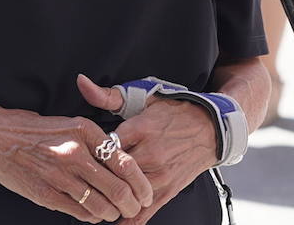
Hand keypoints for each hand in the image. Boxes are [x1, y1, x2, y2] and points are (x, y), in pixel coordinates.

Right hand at [0, 103, 152, 222]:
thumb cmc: (31, 130)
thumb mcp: (69, 125)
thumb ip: (94, 143)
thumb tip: (119, 164)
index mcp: (85, 130)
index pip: (125, 161)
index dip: (140, 183)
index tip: (146, 192)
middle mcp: (76, 151)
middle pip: (118, 188)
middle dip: (132, 204)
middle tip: (136, 208)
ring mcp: (60, 174)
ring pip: (101, 205)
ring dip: (113, 214)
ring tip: (115, 213)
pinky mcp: (46, 193)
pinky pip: (79, 212)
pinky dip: (91, 217)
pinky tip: (93, 214)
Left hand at [77, 74, 218, 224]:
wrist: (212, 128)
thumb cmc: (175, 111)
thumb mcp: (144, 97)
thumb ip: (109, 96)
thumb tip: (81, 83)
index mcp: (141, 128)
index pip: (104, 146)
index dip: (89, 153)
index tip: (82, 155)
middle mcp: (150, 153)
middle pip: (112, 174)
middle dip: (96, 178)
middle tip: (83, 180)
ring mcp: (160, 174)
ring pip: (125, 195)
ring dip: (109, 199)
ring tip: (95, 198)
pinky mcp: (168, 190)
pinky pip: (144, 212)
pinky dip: (128, 219)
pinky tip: (115, 218)